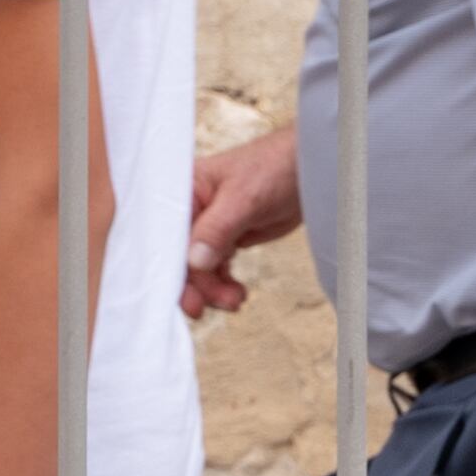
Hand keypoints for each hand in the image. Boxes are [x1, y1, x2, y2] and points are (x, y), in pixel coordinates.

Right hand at [182, 131, 304, 318]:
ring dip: (212, 289)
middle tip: (208, 308)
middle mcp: (190, 209)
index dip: (169, 265)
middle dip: (194, 284)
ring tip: (236, 300)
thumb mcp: (243, 198)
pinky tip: (237, 292)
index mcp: (182, 191)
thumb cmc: (273, 168)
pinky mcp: (226, 237)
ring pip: (198, 267)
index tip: (184, 296)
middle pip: (179, 255)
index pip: (167, 234)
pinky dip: (223, 284)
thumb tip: (194, 263)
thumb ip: (216, 229)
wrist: (308, 170)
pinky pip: (215, 267)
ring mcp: (208, 225)